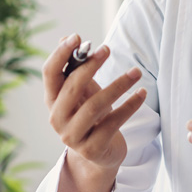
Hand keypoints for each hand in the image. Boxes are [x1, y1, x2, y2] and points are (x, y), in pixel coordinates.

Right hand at [42, 34, 146, 174]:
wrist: (99, 154)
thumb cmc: (91, 116)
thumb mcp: (83, 91)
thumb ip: (75, 68)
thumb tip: (67, 38)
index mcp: (52, 101)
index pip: (49, 74)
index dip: (60, 54)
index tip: (77, 37)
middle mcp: (57, 119)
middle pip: (71, 88)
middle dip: (90, 66)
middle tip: (107, 49)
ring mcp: (73, 136)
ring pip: (94, 106)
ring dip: (117, 85)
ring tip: (136, 72)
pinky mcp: (92, 149)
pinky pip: (113, 123)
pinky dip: (129, 106)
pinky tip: (142, 93)